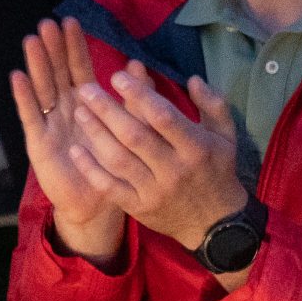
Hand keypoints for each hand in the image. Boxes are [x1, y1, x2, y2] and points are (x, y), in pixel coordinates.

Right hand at [10, 17, 126, 259]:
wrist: (96, 204)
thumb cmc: (111, 165)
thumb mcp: (125, 129)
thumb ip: (131, 98)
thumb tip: (138, 65)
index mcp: (86, 104)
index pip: (78, 69)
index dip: (74, 47)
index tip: (70, 21)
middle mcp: (65, 109)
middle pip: (57, 73)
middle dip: (52, 49)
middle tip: (47, 23)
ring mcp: (50, 125)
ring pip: (42, 89)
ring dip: (36, 65)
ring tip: (31, 40)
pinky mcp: (39, 144)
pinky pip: (31, 117)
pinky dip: (24, 97)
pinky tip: (18, 77)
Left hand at [63, 61, 248, 268]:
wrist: (215, 224)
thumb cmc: (217, 170)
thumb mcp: (226, 135)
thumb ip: (212, 103)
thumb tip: (192, 79)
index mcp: (196, 147)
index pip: (163, 116)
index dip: (139, 95)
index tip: (118, 76)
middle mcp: (174, 169)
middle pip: (135, 135)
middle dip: (107, 110)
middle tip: (85, 89)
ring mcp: (155, 191)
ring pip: (119, 159)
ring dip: (96, 134)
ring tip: (78, 111)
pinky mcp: (140, 208)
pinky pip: (111, 187)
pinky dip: (91, 169)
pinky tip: (76, 150)